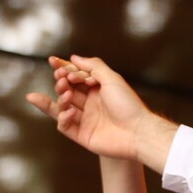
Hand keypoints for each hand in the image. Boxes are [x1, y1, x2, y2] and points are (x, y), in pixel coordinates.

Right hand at [25, 54, 172, 167]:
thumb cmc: (129, 105)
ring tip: (67, 93)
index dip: (63, 69)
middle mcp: (91, 104)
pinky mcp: (83, 135)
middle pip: (67, 90)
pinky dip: (62, 117)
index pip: (75, 78)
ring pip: (61, 107)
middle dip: (61, 82)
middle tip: (63, 78)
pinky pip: (64, 126)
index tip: (54, 61)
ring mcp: (86, 120)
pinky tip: (70, 111)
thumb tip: (74, 58)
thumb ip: (93, 66)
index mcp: (98, 90)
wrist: (138, 132)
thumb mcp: (112, 79)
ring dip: (60, 97)